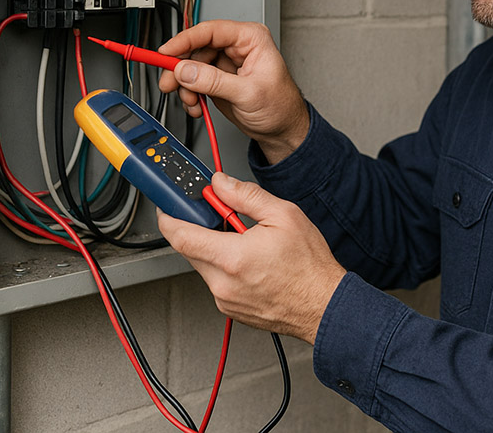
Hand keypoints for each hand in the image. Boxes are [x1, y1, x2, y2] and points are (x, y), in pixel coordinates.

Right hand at [158, 21, 308, 163]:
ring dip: (185, 86)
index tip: (166, 52)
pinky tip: (196, 105)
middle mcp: (236, 47)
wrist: (282, 130)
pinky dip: (190, 94)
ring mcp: (225, 64)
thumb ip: (214, 81)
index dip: (185, 40)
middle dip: (181, 68)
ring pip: (191, 66)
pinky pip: (193, 81)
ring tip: (191, 101)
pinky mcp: (217, 79)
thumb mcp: (248, 93)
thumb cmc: (281, 106)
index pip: (211, 31)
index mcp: (251, 39)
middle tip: (170, 83)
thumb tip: (186, 71)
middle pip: (196, 48)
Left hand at [158, 171, 346, 343]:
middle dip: (198, 228)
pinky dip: (224, 267)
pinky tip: (250, 261)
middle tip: (218, 215)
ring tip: (245, 241)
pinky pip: (216, 282)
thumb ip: (245, 195)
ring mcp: (225, 299)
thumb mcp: (284, 215)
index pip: (180, 235)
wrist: (324, 306)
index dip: (169, 216)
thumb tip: (221, 184)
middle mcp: (223, 283)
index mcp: (232, 257)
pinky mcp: (230, 309)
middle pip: (189, 249)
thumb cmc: (310, 267)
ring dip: (214, 248)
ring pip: (203, 265)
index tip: (168, 205)